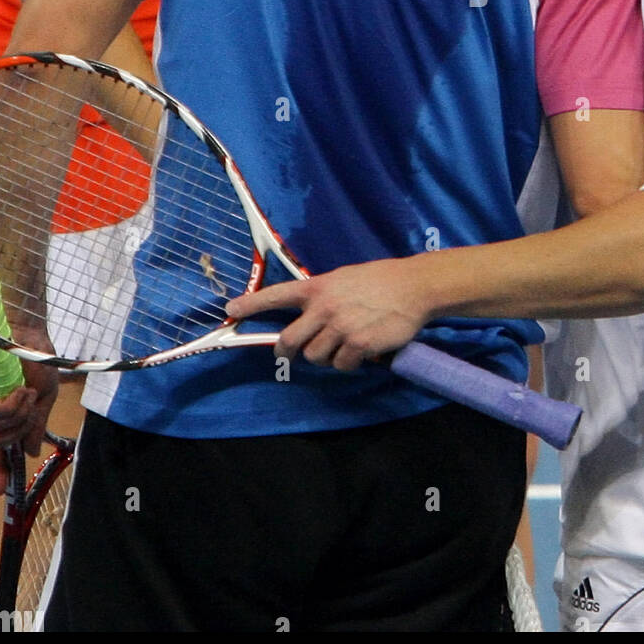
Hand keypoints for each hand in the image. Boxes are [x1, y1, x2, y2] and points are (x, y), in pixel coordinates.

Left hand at [0, 341, 57, 494]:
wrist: (28, 330)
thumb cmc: (37, 358)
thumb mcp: (46, 395)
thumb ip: (36, 424)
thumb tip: (30, 452)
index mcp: (5, 412)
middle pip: (0, 441)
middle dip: (21, 427)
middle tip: (32, 405)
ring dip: (19, 413)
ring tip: (27, 390)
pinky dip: (10, 405)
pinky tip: (20, 389)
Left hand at [226, 258, 428, 372]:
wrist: (412, 287)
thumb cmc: (378, 280)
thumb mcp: (344, 279)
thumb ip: (323, 296)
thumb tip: (306, 316)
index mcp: (318, 287)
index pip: (277, 295)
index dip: (251, 305)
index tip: (230, 311)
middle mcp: (324, 308)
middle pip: (289, 340)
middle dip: (288, 351)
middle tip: (292, 353)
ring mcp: (340, 327)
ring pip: (316, 356)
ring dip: (326, 356)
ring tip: (343, 344)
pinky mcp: (358, 345)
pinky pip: (341, 365)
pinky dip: (349, 363)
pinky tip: (361, 351)